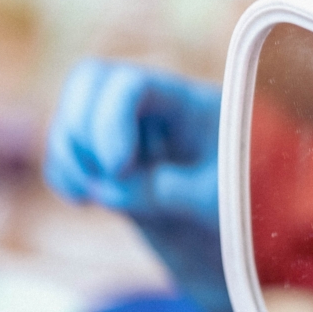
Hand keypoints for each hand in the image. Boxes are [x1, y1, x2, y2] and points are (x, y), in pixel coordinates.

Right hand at [43, 59, 231, 311]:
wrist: (248, 231)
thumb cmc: (249, 207)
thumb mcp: (221, 202)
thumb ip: (169, 192)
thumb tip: (111, 186)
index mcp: (189, 103)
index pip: (131, 84)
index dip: (110, 120)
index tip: (120, 168)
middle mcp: (152, 107)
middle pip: (89, 80)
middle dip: (81, 130)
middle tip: (107, 177)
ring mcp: (126, 130)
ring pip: (71, 111)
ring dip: (68, 153)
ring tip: (92, 195)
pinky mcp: (109, 158)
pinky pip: (66, 147)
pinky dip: (63, 171)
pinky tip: (82, 199)